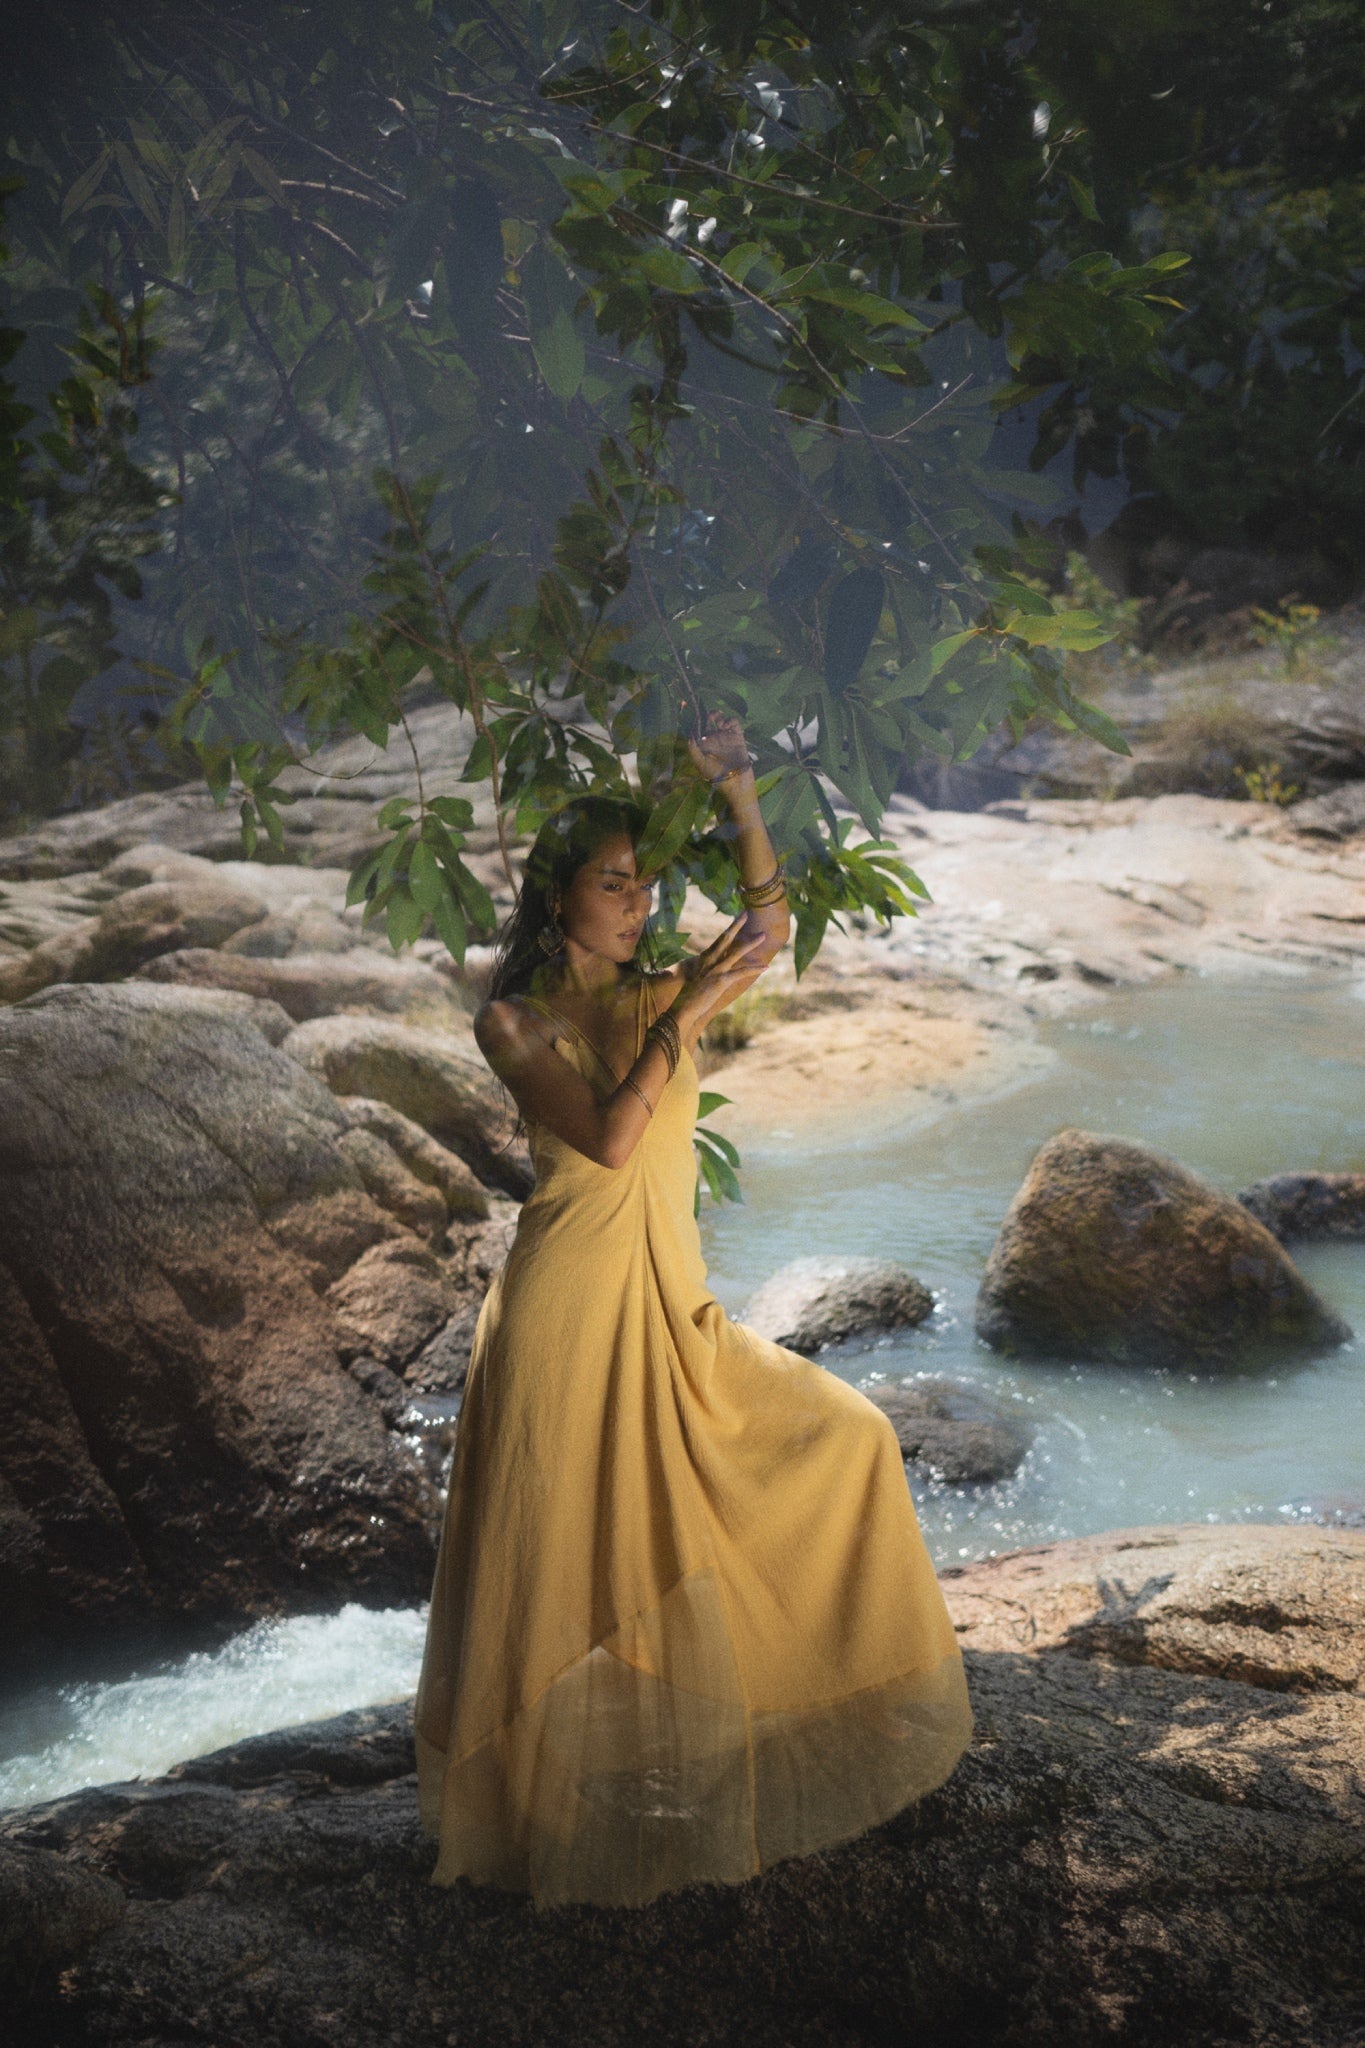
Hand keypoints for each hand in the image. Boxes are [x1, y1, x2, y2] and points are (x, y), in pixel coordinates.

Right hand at [674, 917, 766, 1034]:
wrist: (682, 1008)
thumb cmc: (686, 995)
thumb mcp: (692, 977)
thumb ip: (701, 968)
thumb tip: (704, 965)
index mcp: (704, 958)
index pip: (720, 939)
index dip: (730, 928)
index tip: (739, 917)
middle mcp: (710, 960)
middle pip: (726, 938)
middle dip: (737, 924)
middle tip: (746, 912)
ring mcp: (716, 970)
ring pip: (736, 953)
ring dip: (751, 943)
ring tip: (763, 935)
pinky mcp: (721, 981)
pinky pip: (741, 973)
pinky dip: (754, 969)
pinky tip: (766, 967)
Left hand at [686, 712, 751, 788]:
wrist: (735, 783)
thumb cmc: (716, 776)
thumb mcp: (700, 763)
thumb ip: (693, 749)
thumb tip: (689, 733)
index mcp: (704, 744)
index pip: (699, 728)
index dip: (696, 719)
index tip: (693, 712)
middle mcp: (714, 739)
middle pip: (710, 720)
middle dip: (709, 714)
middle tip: (710, 715)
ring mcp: (726, 737)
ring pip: (722, 719)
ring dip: (719, 716)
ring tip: (719, 723)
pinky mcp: (738, 737)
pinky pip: (734, 724)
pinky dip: (730, 720)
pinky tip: (725, 726)